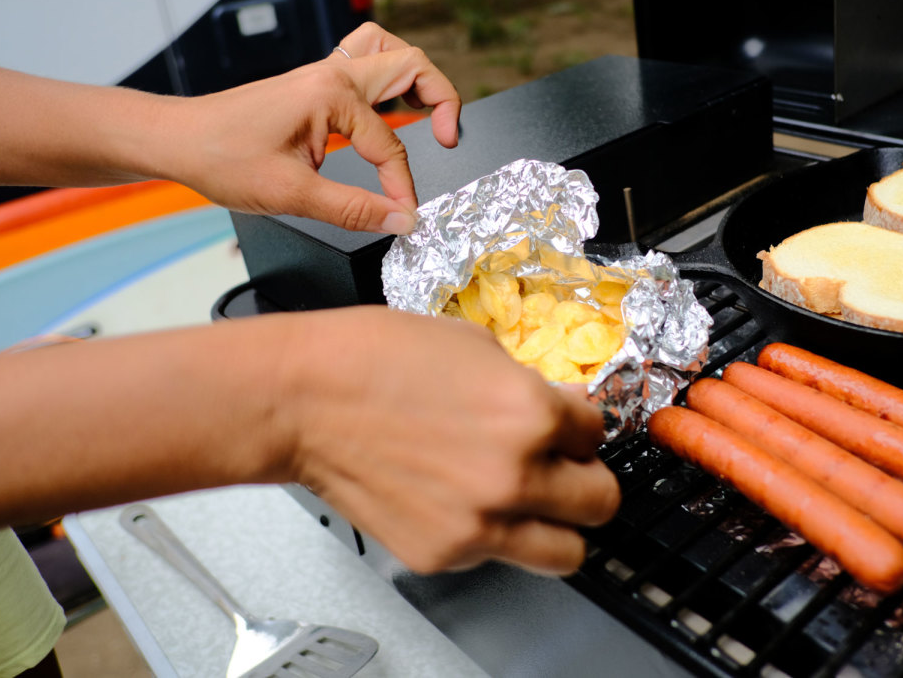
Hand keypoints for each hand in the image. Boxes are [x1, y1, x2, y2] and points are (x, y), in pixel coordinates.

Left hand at [164, 23, 460, 233]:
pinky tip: (388, 110)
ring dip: (416, 75)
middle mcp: (331, 74)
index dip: (402, 186)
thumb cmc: (220, 158)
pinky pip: (364, 64)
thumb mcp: (291, 195)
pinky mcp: (312, 84)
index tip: (405, 215)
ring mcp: (321, 74)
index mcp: (330, 94)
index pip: (390, 145)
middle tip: (448, 136)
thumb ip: (354, 210)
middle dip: (441, 98)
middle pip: (410, 63)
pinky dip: (387, 81)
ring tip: (429, 112)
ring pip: (388, 51)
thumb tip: (401, 220)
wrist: (177, 140)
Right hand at [276, 307, 620, 574]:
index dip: (581, 425)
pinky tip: (463, 501)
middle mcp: (514, 476)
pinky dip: (492, 535)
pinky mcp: (442, 554)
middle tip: (566, 469)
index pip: (597, 432)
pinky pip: (496, 557)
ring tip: (532, 503)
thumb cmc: (374, 359)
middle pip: (600, 502)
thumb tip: (564, 408)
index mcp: (531, 414)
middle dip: (587, 479)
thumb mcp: (475, 346)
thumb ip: (532, 386)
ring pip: (566, 554)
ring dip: (559, 526)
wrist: (302, 399)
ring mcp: (479, 523)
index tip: (567, 427)